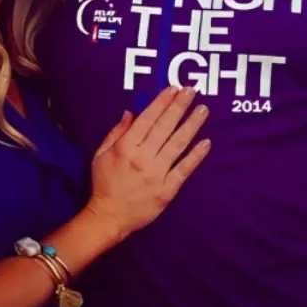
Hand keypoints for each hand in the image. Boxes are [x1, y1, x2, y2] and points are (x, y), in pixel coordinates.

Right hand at [85, 86, 211, 239]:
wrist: (109, 217)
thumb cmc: (104, 184)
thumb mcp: (100, 155)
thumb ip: (116, 132)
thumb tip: (130, 112)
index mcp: (125, 148)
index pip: (147, 119)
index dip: (162, 103)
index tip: (174, 89)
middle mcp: (142, 158)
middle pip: (165, 128)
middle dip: (179, 107)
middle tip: (192, 91)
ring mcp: (156, 174)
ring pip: (177, 145)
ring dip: (192, 125)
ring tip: (203, 110)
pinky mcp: (167, 190)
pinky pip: (184, 169)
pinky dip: (196, 156)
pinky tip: (206, 143)